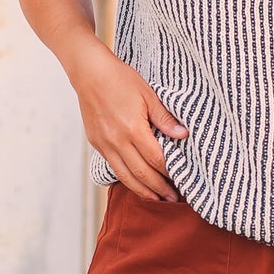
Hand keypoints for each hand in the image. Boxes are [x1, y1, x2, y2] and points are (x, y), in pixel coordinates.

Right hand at [67, 42, 187, 201]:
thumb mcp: (148, 95)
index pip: (156, 159)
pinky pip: (114, 167)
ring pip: (125, 176)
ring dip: (142, 190)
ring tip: (156, 199)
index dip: (169, 172)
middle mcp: (117, 141)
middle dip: (158, 189)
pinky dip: (127, 179)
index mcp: (133, 129)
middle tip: (172, 199)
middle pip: (142, 173)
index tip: (181, 181)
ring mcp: (105, 144)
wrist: (89, 73)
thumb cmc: (120, 79)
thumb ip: (165, 119)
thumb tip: (183, 136)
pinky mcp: (97, 143)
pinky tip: (137, 184)